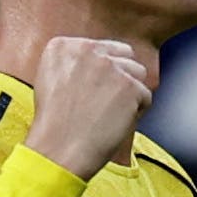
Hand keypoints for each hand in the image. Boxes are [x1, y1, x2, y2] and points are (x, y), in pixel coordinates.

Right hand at [23, 36, 152, 179]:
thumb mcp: (51, 81)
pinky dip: (136, 112)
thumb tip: (103, 62)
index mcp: (63, 46)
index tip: (91, 92)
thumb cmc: (55, 125)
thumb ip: (76, 64)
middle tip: (105, 103)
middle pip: (123, 55)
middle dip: (121, 77)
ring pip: (138, 72)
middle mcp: (87, 49)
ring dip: (130, 93)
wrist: (57, 150)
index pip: (102, 48)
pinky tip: (115, 123)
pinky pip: (145, 96)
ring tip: (108, 114)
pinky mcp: (129, 85)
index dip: (103, 72)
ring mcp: (110, 66)